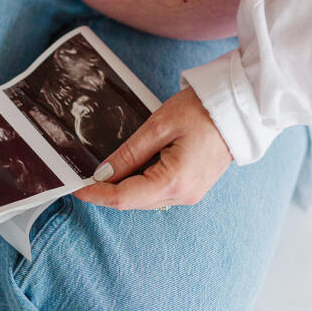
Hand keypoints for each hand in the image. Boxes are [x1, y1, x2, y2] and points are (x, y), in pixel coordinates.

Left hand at [72, 86, 232, 209]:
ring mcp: (189, 193)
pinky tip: (130, 165)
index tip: (75, 186)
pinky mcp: (191, 186)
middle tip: (83, 173)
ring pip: (143, 198)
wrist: (236, 109)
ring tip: (105, 166)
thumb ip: (129, 153)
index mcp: (174, 182)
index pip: (123, 198)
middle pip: (132, 201)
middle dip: (106, 190)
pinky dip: (139, 181)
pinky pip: (157, 190)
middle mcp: (182, 195)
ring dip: (123, 185)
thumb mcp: (158, 126)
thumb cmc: (201, 111)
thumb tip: (103, 173)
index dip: (96, 194)